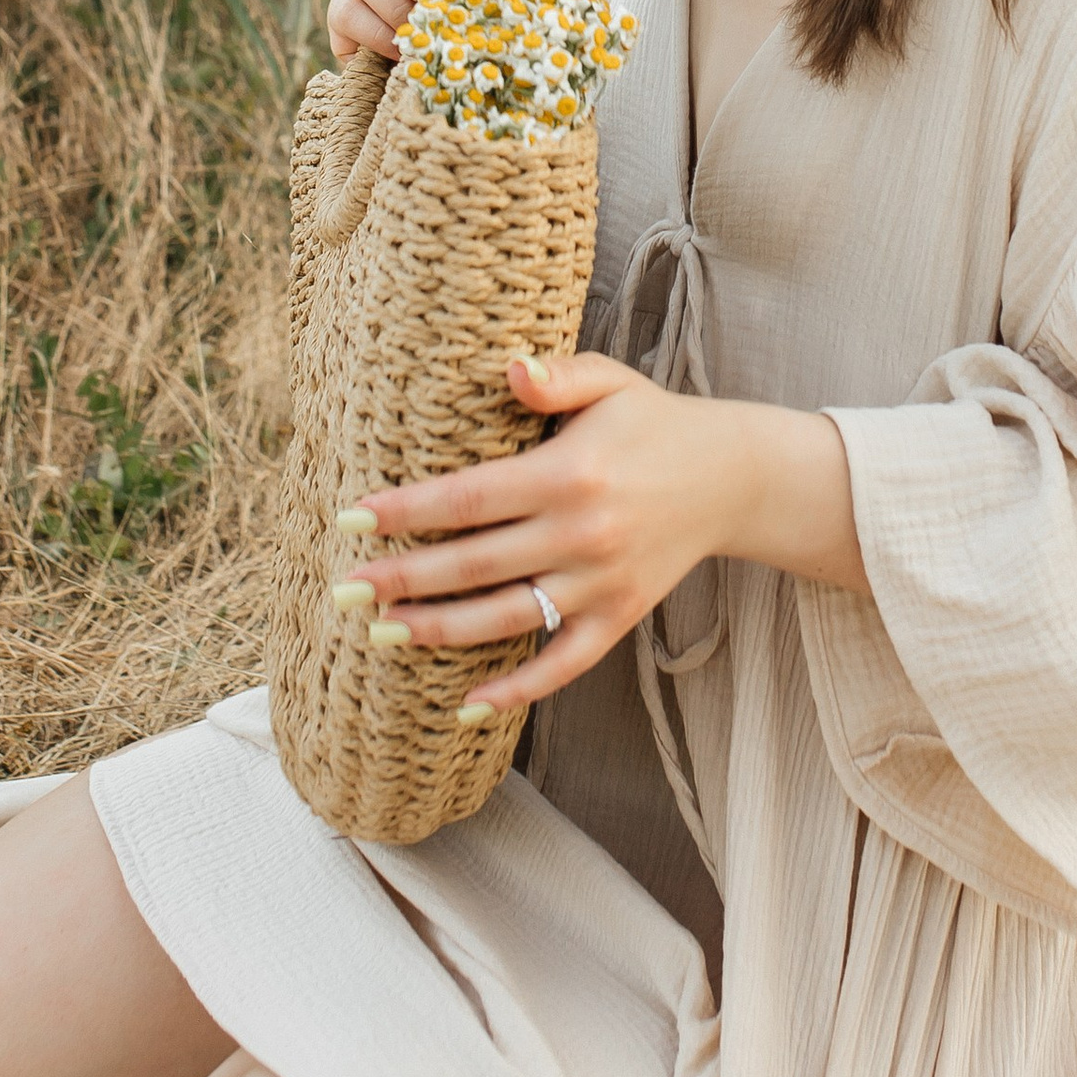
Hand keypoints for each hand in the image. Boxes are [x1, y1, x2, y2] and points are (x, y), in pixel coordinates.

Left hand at [341, 351, 866, 713]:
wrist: (731, 477)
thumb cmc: (653, 423)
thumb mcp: (610, 381)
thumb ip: (556, 378)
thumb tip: (508, 369)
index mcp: (569, 473)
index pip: (469, 497)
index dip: (407, 511)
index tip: (352, 518)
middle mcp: (582, 533)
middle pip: (474, 564)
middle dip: (404, 577)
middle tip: (346, 587)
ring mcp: (601, 583)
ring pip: (507, 618)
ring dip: (440, 630)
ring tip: (382, 632)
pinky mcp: (620, 617)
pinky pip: (563, 664)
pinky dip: (517, 691)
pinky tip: (466, 707)